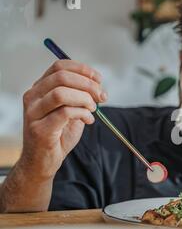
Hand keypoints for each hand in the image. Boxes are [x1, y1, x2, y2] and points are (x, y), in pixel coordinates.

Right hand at [19, 60, 105, 179]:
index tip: (98, 80)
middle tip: (101, 96)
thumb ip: (81, 96)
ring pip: (61, 93)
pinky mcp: (40, 129)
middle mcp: (33, 97)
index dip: (83, 70)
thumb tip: (99, 86)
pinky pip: (65, 113)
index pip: (60, 66)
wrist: (43, 161)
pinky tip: (88, 121)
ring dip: (84, 99)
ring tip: (93, 109)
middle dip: (88, 84)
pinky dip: (82, 114)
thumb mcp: (72, 110)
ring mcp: (34, 113)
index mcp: (40, 88)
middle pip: (62, 77)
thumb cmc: (58, 135)